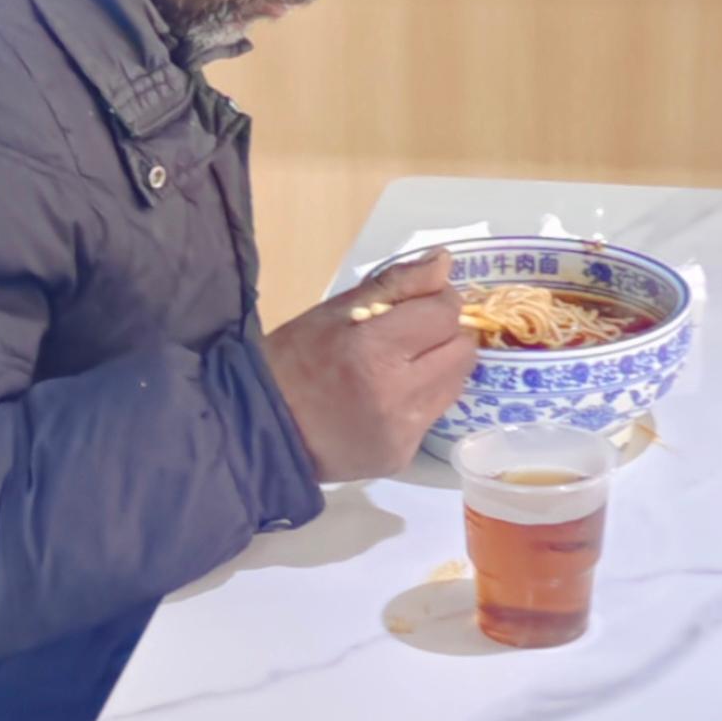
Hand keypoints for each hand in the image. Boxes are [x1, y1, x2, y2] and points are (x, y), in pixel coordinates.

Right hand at [263, 248, 478, 483]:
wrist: (259, 427)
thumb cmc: (293, 360)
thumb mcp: (335, 311)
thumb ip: (396, 285)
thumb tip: (444, 264)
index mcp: (374, 350)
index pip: (443, 314)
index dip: (438, 301)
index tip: (419, 304)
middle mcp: (397, 395)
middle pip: (462, 351)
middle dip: (445, 334)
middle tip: (414, 334)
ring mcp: (403, 431)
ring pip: (455, 384)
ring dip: (439, 367)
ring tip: (402, 365)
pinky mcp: (402, 456)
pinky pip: (433, 415)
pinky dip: (421, 400)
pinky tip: (390, 398)